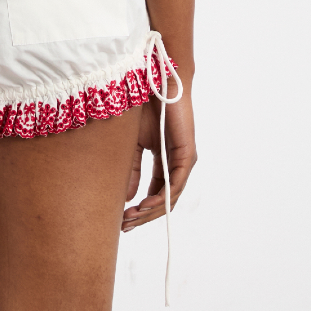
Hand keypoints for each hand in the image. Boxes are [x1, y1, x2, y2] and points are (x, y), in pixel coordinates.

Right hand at [122, 82, 195, 231]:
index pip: (155, 192)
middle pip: (163, 200)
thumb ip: (132, 170)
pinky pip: (176, 184)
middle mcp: (176, 164)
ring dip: (150, 211)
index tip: (122, 220)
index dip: (140, 209)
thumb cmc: (144, 108)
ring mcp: (184, 161)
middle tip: (124, 226)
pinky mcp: (187, 155)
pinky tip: (144, 206)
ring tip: (131, 218)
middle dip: (142, 216)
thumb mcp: (132, 145)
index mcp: (164, 161)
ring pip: (170, 196)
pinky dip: (160, 198)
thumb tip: (128, 198)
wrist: (157, 83)